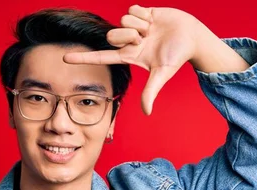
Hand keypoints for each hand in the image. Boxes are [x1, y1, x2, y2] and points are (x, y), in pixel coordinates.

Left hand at [64, 5, 202, 115]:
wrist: (191, 36)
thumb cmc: (177, 56)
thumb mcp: (162, 74)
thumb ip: (151, 92)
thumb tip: (146, 112)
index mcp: (128, 55)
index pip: (101, 56)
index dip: (83, 57)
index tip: (65, 58)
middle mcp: (127, 41)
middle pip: (112, 35)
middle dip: (128, 35)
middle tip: (144, 39)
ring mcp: (133, 27)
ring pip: (122, 21)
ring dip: (139, 25)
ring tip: (151, 31)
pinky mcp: (141, 13)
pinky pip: (132, 10)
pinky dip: (144, 15)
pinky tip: (153, 20)